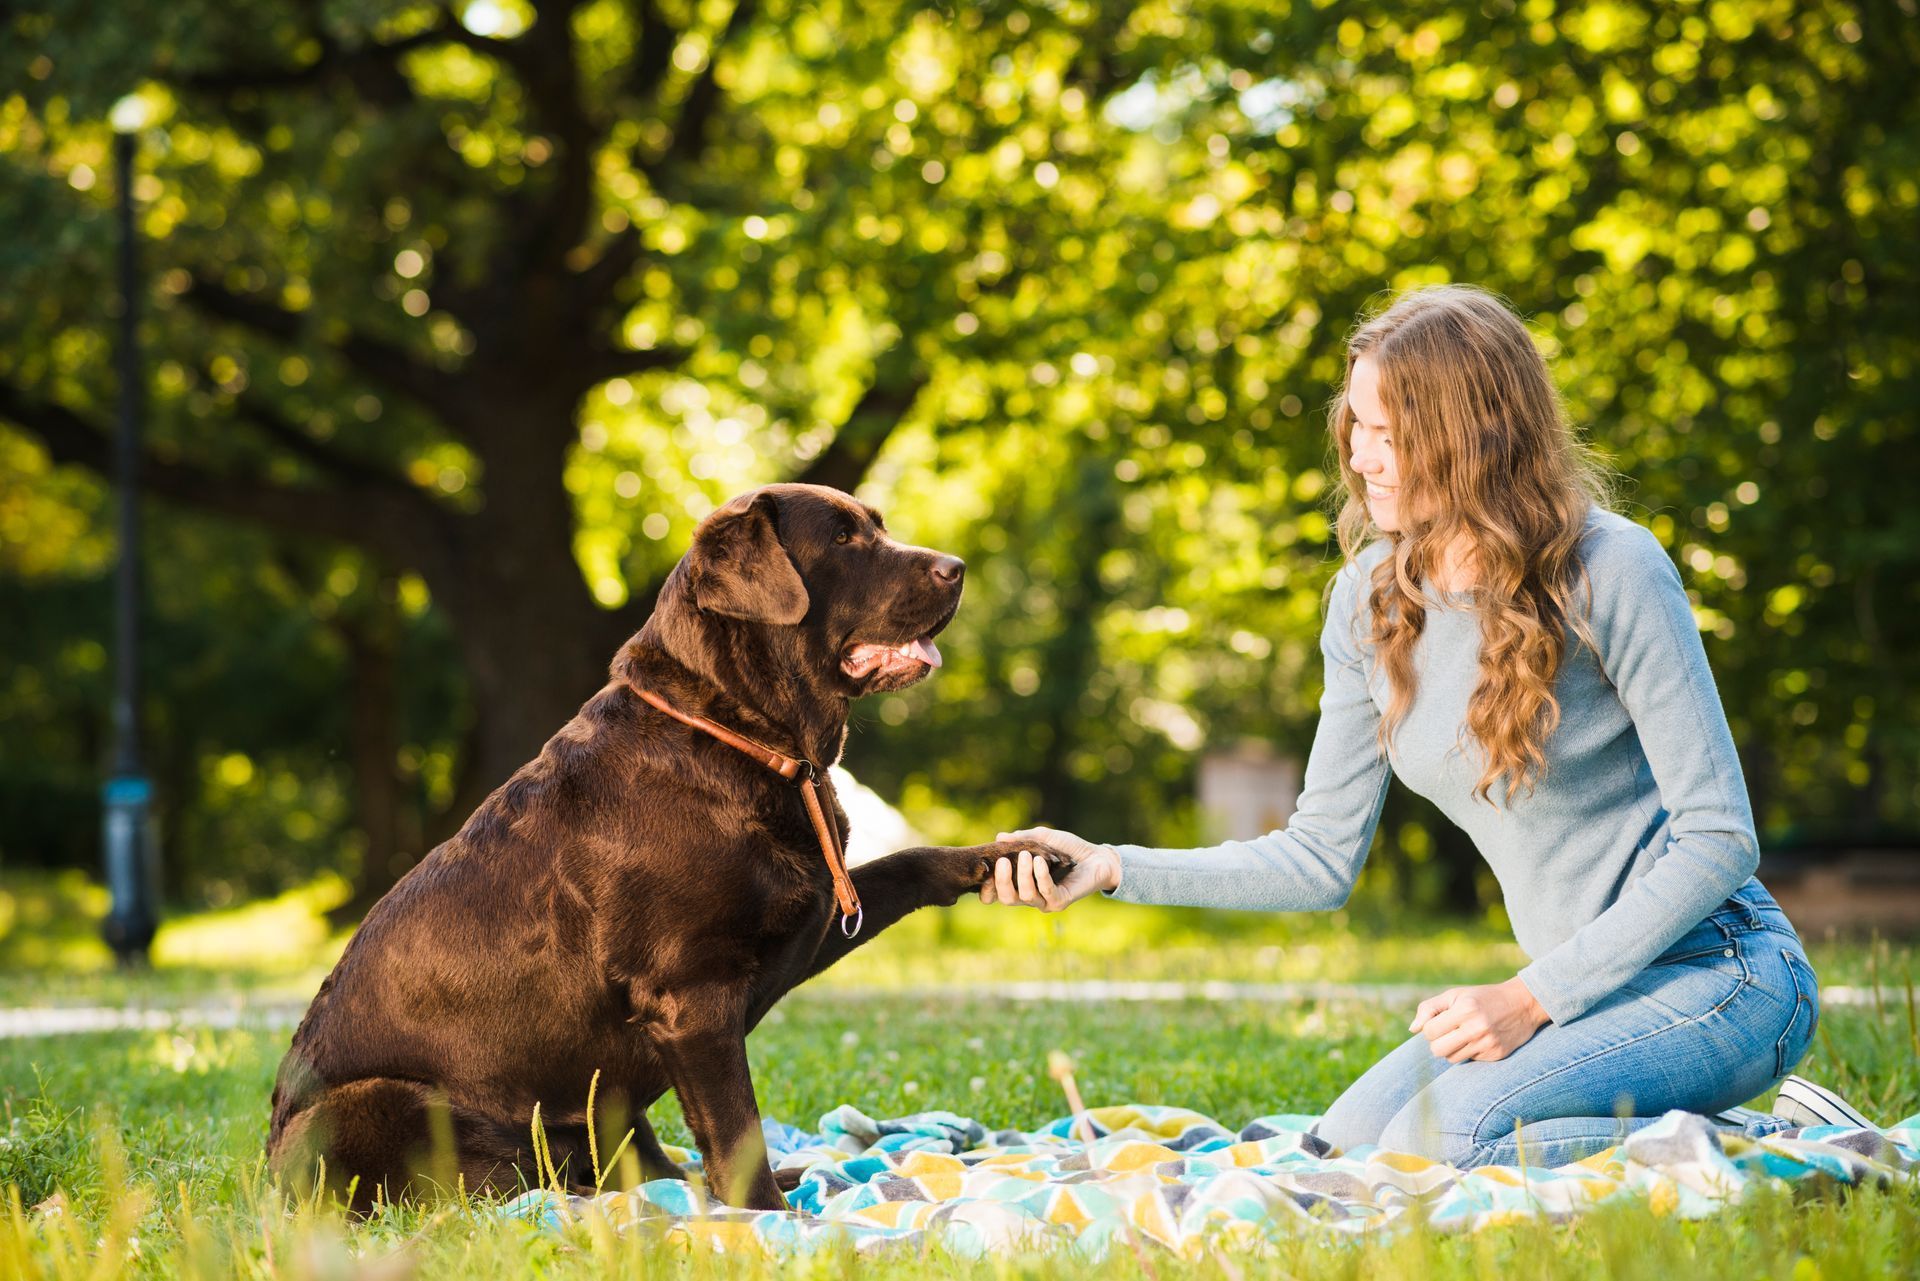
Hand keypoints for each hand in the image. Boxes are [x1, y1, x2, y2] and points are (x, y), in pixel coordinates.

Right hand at [980, 827, 1119, 912]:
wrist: (1097, 856)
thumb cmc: (1068, 848)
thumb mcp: (1042, 838)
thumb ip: (1021, 839)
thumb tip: (999, 837)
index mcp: (1020, 883)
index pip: (996, 895)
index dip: (987, 889)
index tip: (984, 872)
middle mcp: (1030, 895)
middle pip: (1007, 898)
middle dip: (1002, 881)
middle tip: (1004, 861)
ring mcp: (1045, 901)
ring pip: (1025, 895)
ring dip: (1023, 874)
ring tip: (1026, 855)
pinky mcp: (1060, 902)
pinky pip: (1046, 892)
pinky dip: (1040, 875)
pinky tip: (1040, 860)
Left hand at [1410, 977, 1550, 1062]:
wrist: (1523, 1004)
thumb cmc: (1482, 998)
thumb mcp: (1455, 995)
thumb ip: (1429, 1008)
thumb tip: (1413, 1029)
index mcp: (1464, 1010)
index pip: (1430, 1032)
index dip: (1430, 1028)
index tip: (1439, 1022)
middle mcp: (1476, 1028)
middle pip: (1438, 1051)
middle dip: (1437, 1043)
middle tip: (1447, 1033)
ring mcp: (1488, 1043)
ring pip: (1452, 1058)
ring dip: (1452, 1049)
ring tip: (1463, 1034)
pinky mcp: (1497, 1055)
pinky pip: (1470, 1060)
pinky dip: (1470, 1052)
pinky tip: (1480, 1039)